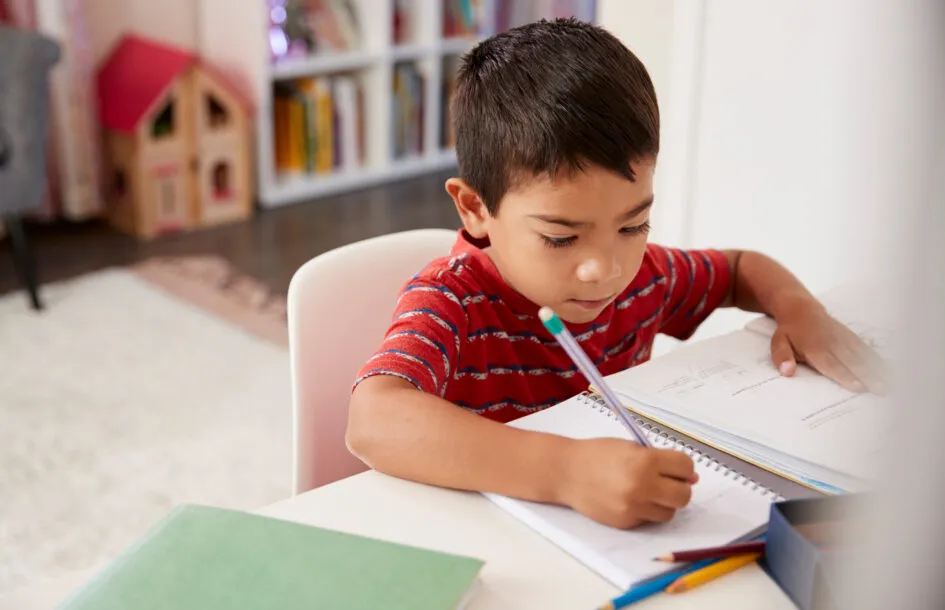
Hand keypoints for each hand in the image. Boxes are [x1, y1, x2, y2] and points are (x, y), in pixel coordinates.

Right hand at [558, 438, 697, 528]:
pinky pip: (648, 519)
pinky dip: (645, 510)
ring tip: (646, 491)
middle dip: (679, 488)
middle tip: (667, 482)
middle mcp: (642, 486)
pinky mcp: (625, 522)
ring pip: (669, 512)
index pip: (685, 467)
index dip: (683, 466)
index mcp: (645, 461)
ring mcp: (634, 507)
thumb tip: (691, 477)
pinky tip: (629, 499)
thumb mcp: (630, 447)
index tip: (676, 466)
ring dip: (663, 502)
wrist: (566, 471)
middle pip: (684, 495)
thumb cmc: (598, 454)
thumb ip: (660, 460)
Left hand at [771, 299, 885, 392]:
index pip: (831, 364)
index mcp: (814, 347)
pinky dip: (877, 359)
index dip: (844, 375)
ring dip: (877, 369)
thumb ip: (782, 357)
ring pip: (862, 355)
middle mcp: (832, 342)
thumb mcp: (778, 342)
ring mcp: (844, 338)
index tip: (858, 387)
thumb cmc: (789, 331)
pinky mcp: (850, 336)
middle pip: (851, 361)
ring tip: (889, 384)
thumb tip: (787, 371)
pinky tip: (889, 370)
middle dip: (868, 376)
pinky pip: (865, 349)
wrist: (800, 308)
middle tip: (882, 390)